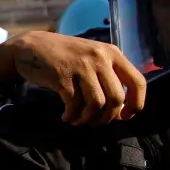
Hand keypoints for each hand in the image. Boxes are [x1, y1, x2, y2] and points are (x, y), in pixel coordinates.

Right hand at [0, 31, 146, 125]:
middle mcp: (100, 58)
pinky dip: (72, 116)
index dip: (136, 104)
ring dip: (88, 119)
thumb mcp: (92, 58)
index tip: (125, 116)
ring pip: (97, 104)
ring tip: (79, 121)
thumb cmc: (65, 56)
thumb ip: (108, 76)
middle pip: (117, 98)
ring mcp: (81, 67)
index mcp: (112, 53)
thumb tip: (121, 109)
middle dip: (108, 117)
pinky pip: (74, 105)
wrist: (31, 47)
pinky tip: (66, 116)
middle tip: (96, 123)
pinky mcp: (63, 76)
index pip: (138, 81)